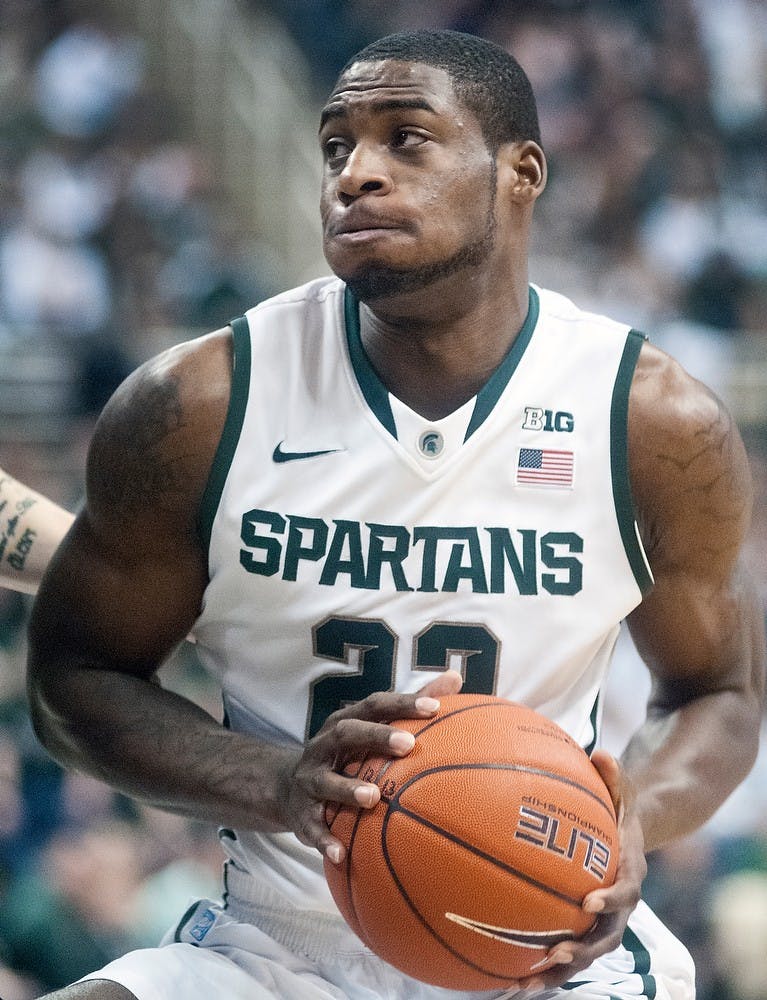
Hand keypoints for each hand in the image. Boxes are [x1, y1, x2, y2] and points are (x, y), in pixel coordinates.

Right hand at [285, 670, 463, 862]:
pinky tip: (342, 853)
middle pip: (347, 734)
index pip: (373, 705)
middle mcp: (324, 746)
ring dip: (347, 789)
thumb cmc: (346, 755)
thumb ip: (410, 706)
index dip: (401, 703)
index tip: (434, 708)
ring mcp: (310, 779)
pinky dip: (324, 839)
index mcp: (345, 722)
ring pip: (325, 781)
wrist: (285, 787)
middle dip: (376, 736)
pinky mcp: (301, 813)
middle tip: (409, 745)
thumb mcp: (370, 728)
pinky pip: (311, 827)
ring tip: (372, 797)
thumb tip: (455, 677)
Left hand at [504, 750, 645, 992]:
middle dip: (581, 951)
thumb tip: (602, 752)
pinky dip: (539, 969)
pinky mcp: (582, 931)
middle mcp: (619, 909)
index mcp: (630, 875)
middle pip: (604, 939)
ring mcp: (601, 925)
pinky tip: (505, 979)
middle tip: (554, 953)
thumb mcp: (623, 790)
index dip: (610, 900)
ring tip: (522, 986)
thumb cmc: (619, 810)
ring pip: (582, 957)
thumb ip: (615, 775)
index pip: (625, 893)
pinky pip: (562, 953)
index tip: (588, 903)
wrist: (631, 839)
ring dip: (555, 973)